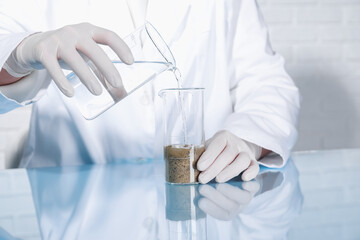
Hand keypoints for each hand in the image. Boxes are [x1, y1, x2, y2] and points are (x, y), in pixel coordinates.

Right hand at [5, 23, 133, 96]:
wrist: (35, 46)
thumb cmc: (69, 52)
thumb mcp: (85, 54)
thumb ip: (101, 70)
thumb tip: (121, 93)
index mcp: (89, 30)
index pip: (109, 36)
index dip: (121, 48)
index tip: (130, 62)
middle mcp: (74, 32)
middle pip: (94, 50)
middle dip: (107, 68)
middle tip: (117, 84)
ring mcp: (58, 40)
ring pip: (75, 60)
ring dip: (87, 77)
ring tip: (97, 92)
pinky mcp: (43, 51)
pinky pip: (53, 68)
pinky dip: (62, 81)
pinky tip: (70, 93)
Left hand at [197, 130, 260, 182]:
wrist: (236, 146)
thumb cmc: (217, 150)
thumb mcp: (208, 147)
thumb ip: (203, 154)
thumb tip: (193, 168)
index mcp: (223, 136)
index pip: (217, 144)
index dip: (209, 155)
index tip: (199, 167)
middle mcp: (236, 143)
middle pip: (228, 154)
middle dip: (214, 168)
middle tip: (203, 179)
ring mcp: (246, 153)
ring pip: (242, 160)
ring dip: (229, 171)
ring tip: (218, 180)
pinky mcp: (253, 162)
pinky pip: (255, 167)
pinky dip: (251, 172)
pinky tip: (243, 178)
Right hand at [198, 181, 259, 219]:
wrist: (233, 161)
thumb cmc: (215, 175)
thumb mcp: (207, 183)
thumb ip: (203, 189)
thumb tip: (192, 191)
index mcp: (228, 210)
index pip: (222, 214)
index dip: (211, 209)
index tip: (200, 201)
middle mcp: (239, 205)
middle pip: (232, 207)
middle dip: (216, 198)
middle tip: (203, 188)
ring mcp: (248, 194)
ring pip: (243, 198)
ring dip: (230, 191)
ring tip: (218, 181)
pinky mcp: (254, 182)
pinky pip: (255, 187)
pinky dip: (250, 185)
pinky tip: (244, 179)